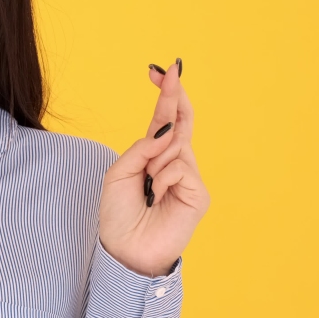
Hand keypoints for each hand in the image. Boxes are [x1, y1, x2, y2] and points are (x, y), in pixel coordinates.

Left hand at [98, 58, 210, 276]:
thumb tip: (166, 131)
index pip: (164, 120)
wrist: (124, 248)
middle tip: (172, 69)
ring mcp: (189, 177)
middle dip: (175, 95)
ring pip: (174, 146)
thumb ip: (141, 149)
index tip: (160, 70)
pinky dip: (162, 177)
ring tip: (147, 187)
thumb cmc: (119, 213)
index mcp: (153, 155)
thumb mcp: (119, 172)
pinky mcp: (199, 193)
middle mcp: (174, 161)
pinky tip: (157, 194)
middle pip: (181, 121)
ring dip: (154, 161)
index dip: (165, 95)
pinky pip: (179, 166)